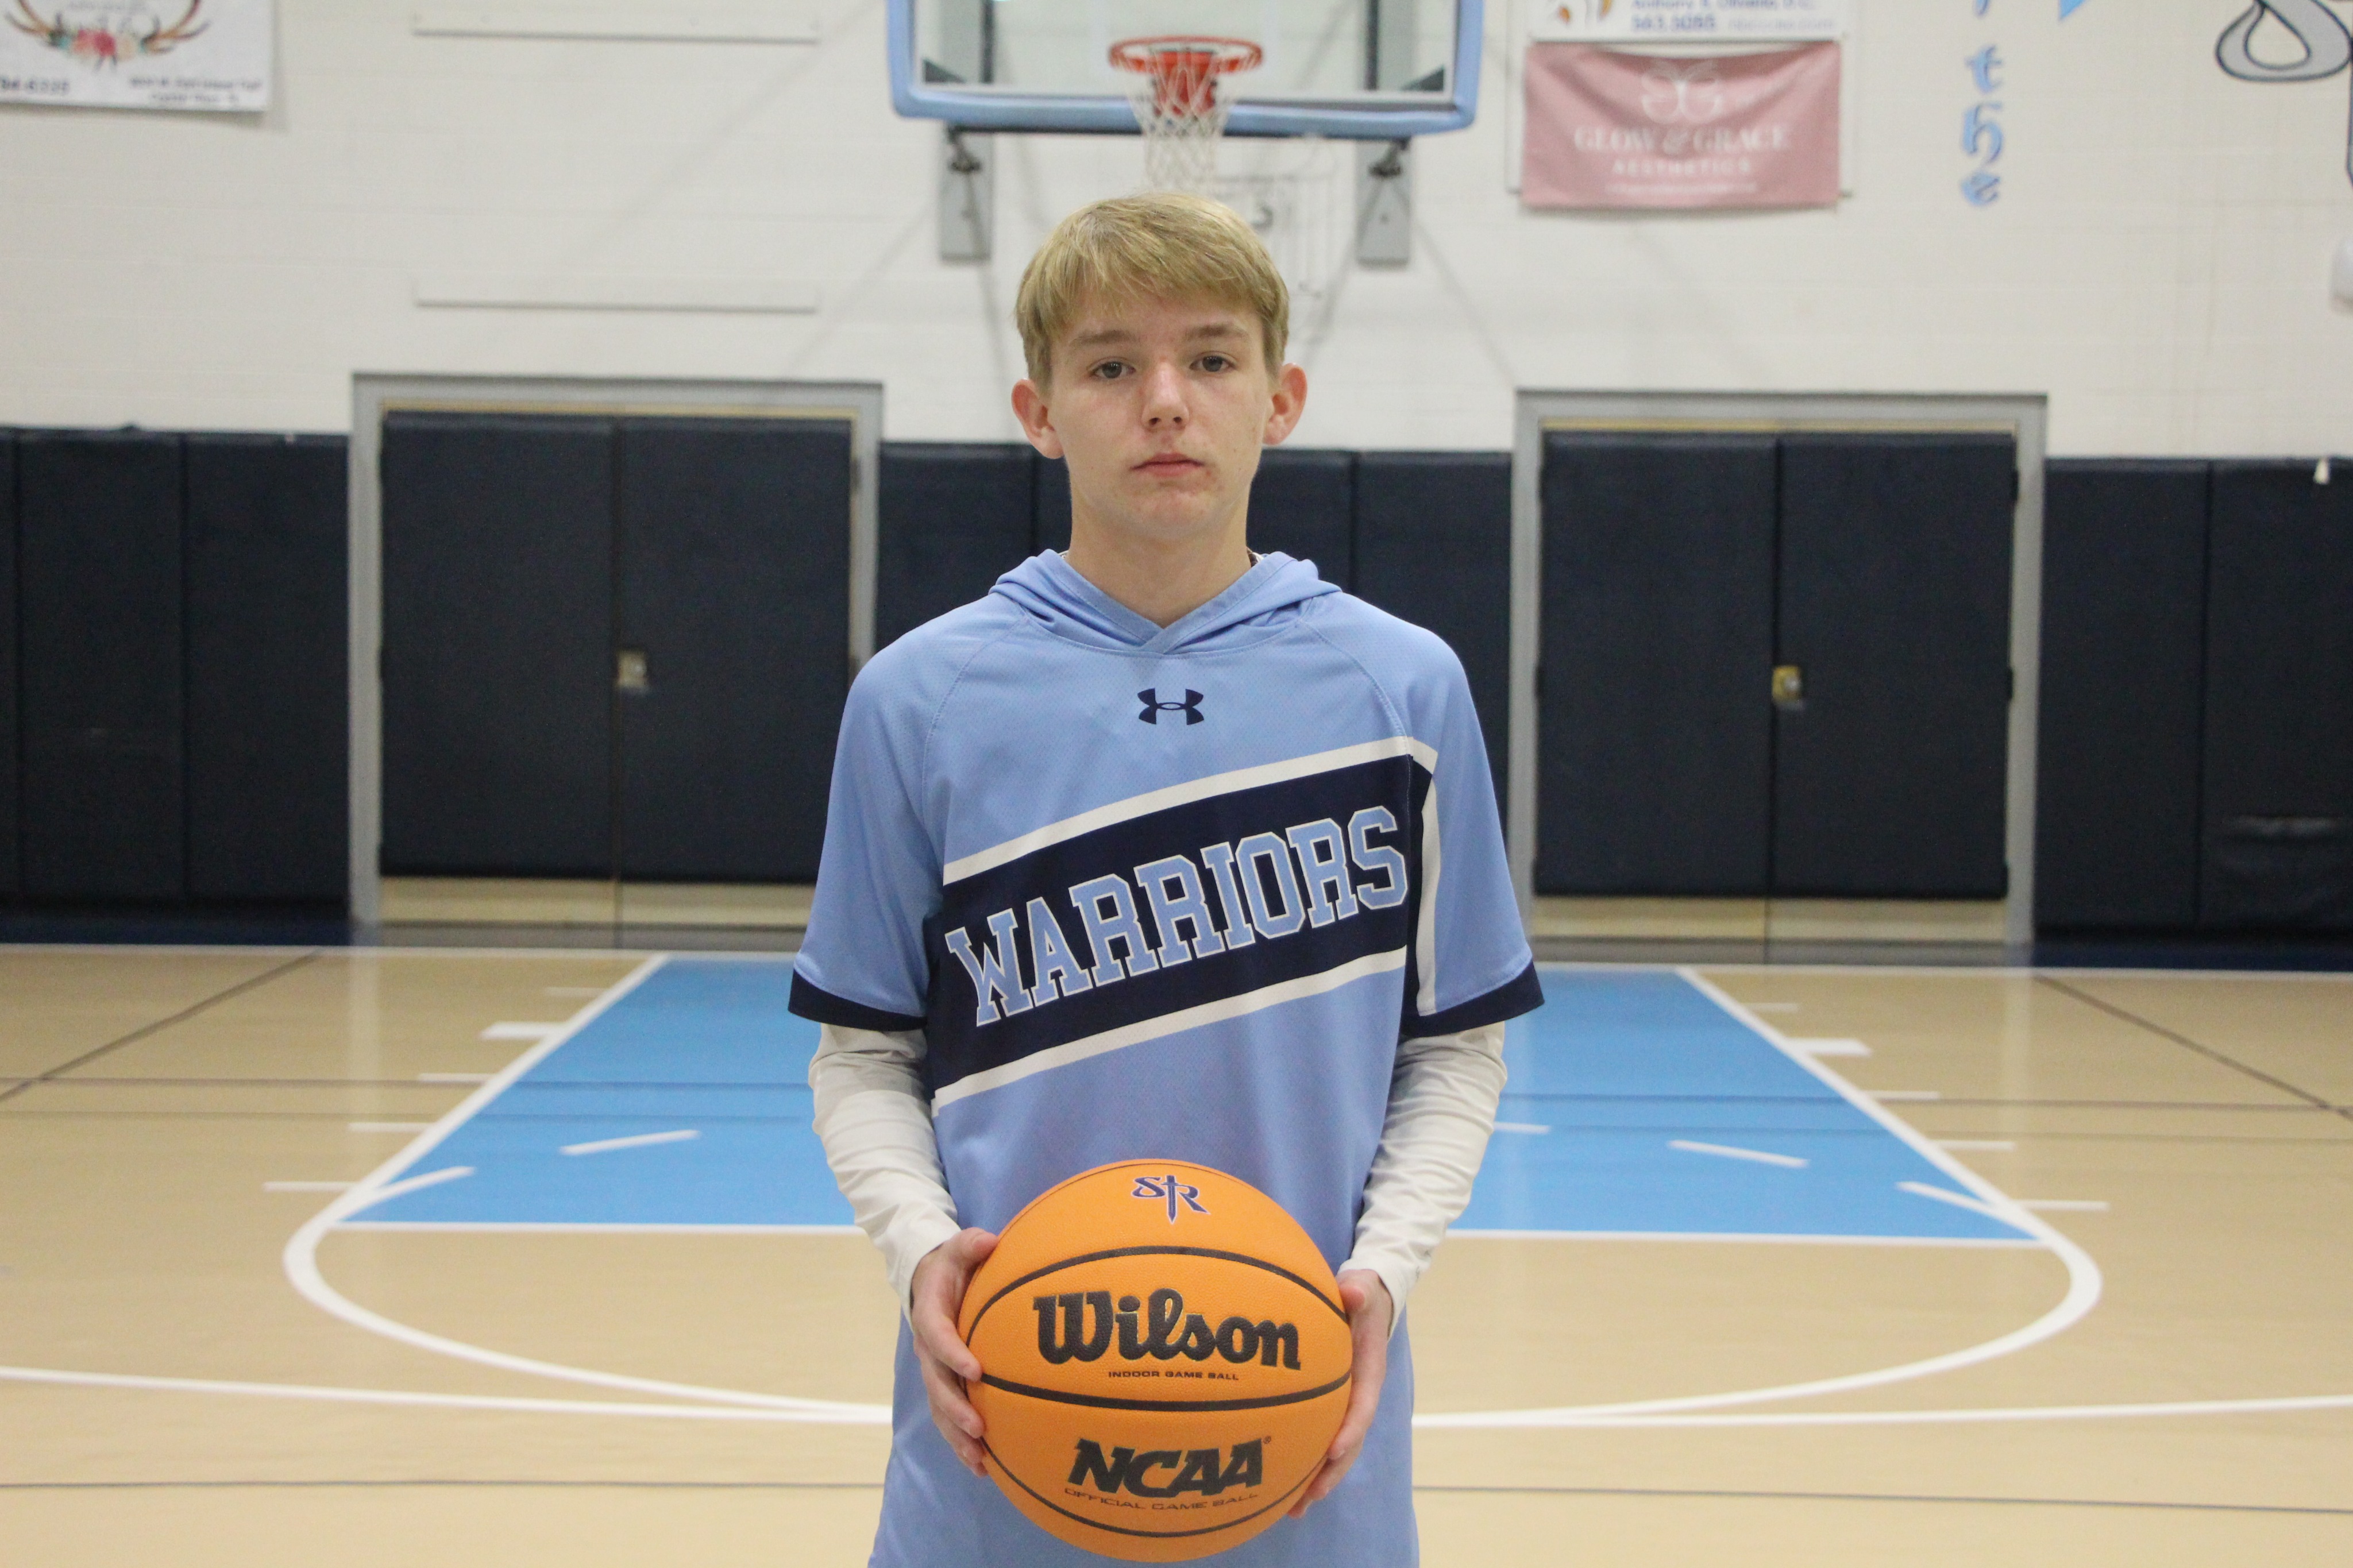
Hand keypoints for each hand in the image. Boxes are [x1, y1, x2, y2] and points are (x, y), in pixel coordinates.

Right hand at [909, 1227, 999, 1476]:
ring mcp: (934, 1370)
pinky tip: (983, 1467)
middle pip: (937, 1384)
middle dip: (956, 1409)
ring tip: (980, 1462)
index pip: (938, 1337)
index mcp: (930, 1315)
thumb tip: (990, 1241)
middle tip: (979, 1429)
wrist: (929, 1281)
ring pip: (941, 1409)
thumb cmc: (951, 1265)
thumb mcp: (958, 1247)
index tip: (976, 1370)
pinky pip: (949, 1417)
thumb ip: (971, 1244)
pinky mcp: (943, 1384)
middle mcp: (928, 1349)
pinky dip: (962, 1442)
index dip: (953, 1354)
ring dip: (957, 1436)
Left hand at [1289, 1269, 1391, 1517]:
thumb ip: (1359, 1289)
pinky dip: (1304, 1461)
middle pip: (1349, 1441)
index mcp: (1369, 1371)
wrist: (1366, 1299)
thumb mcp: (1363, 1286)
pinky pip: (1318, 1437)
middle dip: (1331, 1471)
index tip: (1333, 1451)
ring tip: (1293, 1510)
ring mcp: (1345, 1403)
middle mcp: (1359, 1394)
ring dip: (1317, 1478)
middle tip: (1310, 1497)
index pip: (1362, 1406)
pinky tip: (1279, 1486)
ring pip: (1334, 1449)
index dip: (1350, 1430)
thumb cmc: (1362, 1294)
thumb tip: (1352, 1290)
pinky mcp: (1330, 1405)